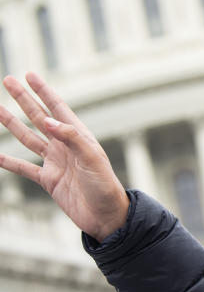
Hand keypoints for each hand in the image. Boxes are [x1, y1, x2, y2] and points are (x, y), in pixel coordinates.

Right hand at [0, 72, 128, 241]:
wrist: (106, 217)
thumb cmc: (106, 187)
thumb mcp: (92, 159)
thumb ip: (71, 138)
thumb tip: (48, 121)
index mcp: (79, 137)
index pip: (58, 108)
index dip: (44, 91)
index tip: (29, 75)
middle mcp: (66, 146)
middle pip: (39, 117)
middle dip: (24, 99)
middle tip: (7, 81)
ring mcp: (55, 162)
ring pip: (28, 138)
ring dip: (11, 123)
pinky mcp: (48, 180)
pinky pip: (23, 168)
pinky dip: (8, 160)